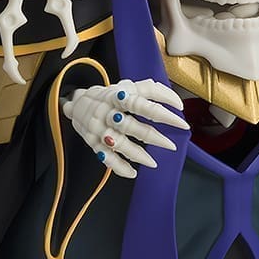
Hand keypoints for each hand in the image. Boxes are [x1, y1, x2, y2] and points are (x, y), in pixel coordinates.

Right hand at [61, 79, 188, 178]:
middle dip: (153, 137)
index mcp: (117, 96)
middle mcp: (107, 112)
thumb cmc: (110, 96)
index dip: (162, 113)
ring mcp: (99, 129)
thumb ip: (151, 90)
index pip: (141, 104)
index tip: (181, 121)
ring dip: (137, 155)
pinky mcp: (93, 143)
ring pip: (118, 143)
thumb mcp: (127, 86)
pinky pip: (106, 158)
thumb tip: (176, 102)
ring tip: (153, 163)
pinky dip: (119, 167)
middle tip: (171, 146)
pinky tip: (133, 172)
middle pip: (130, 126)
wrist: (77, 102)